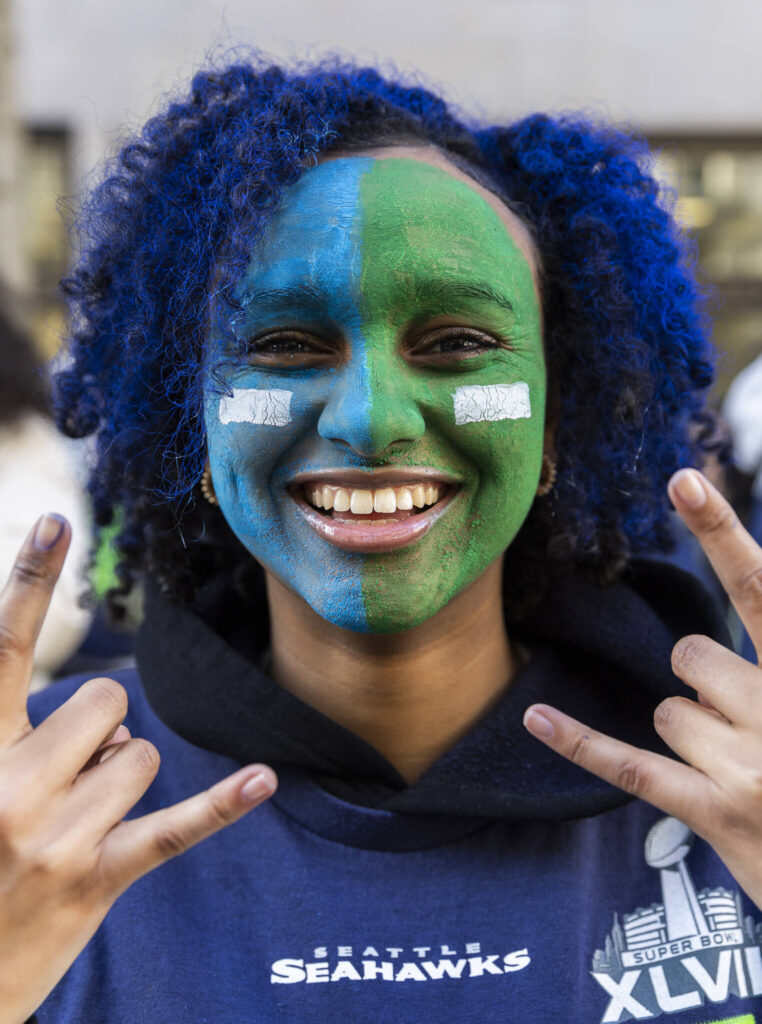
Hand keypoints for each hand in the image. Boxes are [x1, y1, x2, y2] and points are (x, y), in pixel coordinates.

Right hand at [0, 515, 276, 1023]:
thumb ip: (20, 736)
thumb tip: (111, 718)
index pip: (3, 650)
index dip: (27, 582)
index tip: (57, 522)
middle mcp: (8, 786)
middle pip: (106, 703)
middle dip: (100, 732)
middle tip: (62, 785)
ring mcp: (54, 836)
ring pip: (139, 756)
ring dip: (119, 786)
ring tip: (73, 829)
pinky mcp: (95, 879)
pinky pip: (173, 828)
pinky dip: (220, 804)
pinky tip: (263, 779)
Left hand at [523, 468, 761, 907]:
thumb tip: (700, 658)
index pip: (760, 591)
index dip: (722, 533)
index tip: (683, 483)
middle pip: (693, 658)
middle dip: (706, 685)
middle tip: (748, 731)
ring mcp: (751, 768)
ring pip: (671, 712)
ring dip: (694, 738)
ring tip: (745, 776)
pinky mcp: (717, 813)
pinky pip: (629, 764)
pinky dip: (580, 741)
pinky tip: (536, 716)